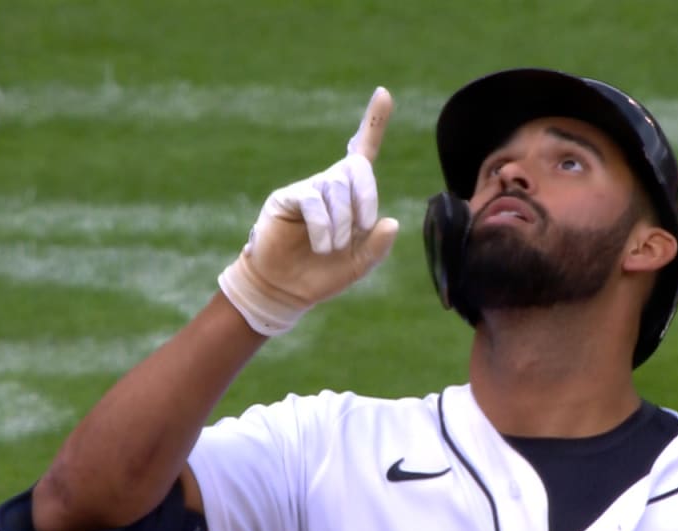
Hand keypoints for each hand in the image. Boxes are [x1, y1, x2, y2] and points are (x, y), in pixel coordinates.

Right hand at [218, 87, 398, 335]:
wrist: (285, 291)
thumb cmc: (323, 274)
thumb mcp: (359, 264)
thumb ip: (377, 245)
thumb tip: (392, 222)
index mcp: (351, 196)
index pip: (363, 152)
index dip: (374, 122)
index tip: (384, 93)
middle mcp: (329, 185)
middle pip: (356, 169)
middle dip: (366, 196)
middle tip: (363, 227)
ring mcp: (307, 190)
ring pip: (335, 188)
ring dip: (342, 223)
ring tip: (334, 248)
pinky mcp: (286, 198)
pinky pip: (312, 198)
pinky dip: (324, 224)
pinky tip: (323, 244)